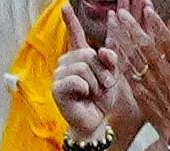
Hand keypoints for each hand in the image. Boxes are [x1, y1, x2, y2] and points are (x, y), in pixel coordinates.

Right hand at [53, 4, 120, 137]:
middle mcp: (68, 64)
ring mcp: (60, 76)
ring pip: (82, 66)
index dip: (70, 21)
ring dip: (94, 81)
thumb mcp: (113, 73)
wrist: (96, 121)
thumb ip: (110, 58)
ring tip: (94, 93)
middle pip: (87, 53)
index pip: (75, 35)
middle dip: (100, 70)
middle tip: (103, 85)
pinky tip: (83, 96)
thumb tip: (100, 50)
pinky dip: (84, 88)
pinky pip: (75, 79)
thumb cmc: (103, 98)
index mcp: (81, 57)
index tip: (64, 7)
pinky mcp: (57, 89)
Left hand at [110, 0, 169, 140]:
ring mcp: (147, 82)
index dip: (155, 24)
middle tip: (120, 13)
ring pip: (131, 56)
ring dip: (120, 39)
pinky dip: (117, 59)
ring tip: (111, 25)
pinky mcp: (137, 91)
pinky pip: (126, 73)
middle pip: (143, 45)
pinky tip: (108, 48)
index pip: (165, 39)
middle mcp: (160, 71)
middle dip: (131, 27)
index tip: (147, 9)